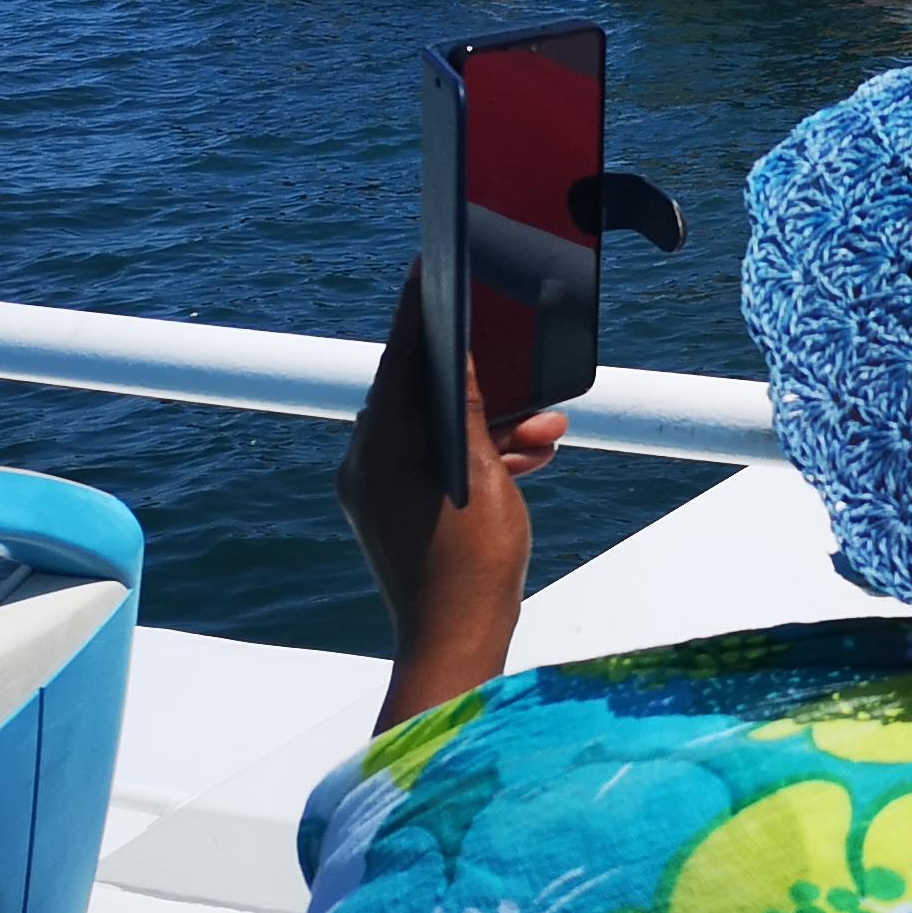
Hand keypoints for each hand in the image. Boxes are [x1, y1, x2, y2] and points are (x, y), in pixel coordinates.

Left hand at [335, 267, 567, 730]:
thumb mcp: (484, 478)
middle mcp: (367, 464)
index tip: (430, 266)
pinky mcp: (397, 509)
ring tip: (544, 428)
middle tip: (515, 350)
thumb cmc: (470, 569)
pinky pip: (437, 457)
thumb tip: (460, 350)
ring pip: (436, 427)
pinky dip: (479, 450)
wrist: (454, 646)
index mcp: (379, 451)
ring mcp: (379, 489)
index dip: (418, 312)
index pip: (399, 360)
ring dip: (490, 420)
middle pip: (419, 391)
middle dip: (477, 376)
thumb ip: (470, 409)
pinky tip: (526, 456)